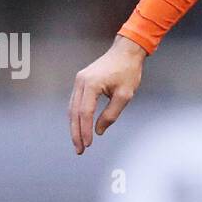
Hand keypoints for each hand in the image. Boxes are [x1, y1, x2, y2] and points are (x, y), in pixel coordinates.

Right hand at [69, 35, 146, 153]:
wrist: (126, 51)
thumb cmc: (128, 71)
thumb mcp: (125, 95)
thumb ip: (111, 114)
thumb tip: (98, 130)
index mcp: (91, 84)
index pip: (85, 113)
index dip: (85, 131)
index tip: (88, 144)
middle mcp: (81, 82)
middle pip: (74, 113)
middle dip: (76, 133)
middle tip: (79, 150)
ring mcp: (79, 81)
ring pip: (72, 108)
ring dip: (74, 126)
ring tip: (78, 143)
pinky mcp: (81, 82)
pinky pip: (75, 102)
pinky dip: (76, 116)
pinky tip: (79, 127)